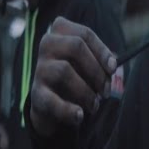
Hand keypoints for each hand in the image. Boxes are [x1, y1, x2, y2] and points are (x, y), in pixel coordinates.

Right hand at [28, 17, 117, 136]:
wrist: (51, 101)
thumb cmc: (76, 74)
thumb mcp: (89, 63)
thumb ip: (101, 62)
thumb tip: (111, 66)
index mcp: (60, 31)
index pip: (84, 34)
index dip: (102, 51)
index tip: (113, 68)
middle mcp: (47, 44)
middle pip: (75, 47)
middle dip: (96, 70)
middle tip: (106, 91)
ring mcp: (39, 68)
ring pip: (64, 71)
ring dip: (86, 92)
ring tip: (94, 105)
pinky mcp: (36, 93)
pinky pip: (51, 100)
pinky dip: (68, 110)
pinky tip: (79, 116)